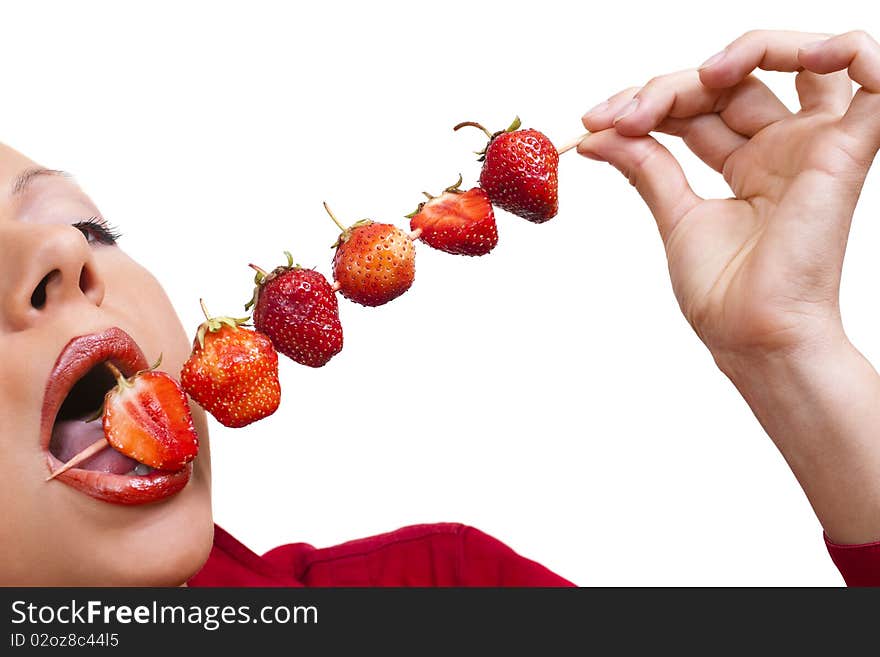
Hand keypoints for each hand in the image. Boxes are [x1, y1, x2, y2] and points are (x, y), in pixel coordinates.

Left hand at [579, 30, 879, 366]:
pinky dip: (845, 49)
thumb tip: (599, 133)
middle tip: (621, 116)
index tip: (595, 124)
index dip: (650, 102)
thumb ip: (647, 166)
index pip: (701, 105)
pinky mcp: (847, 150)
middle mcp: (784, 149)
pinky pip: (875, 76)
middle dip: (670, 87)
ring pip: (792, 61)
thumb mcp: (676, 216)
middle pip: (732, 81)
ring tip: (697, 79)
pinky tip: (780, 59)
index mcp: (749, 165)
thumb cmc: (724, 294)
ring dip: (742, 52)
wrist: (751, 337)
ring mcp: (815, 146)